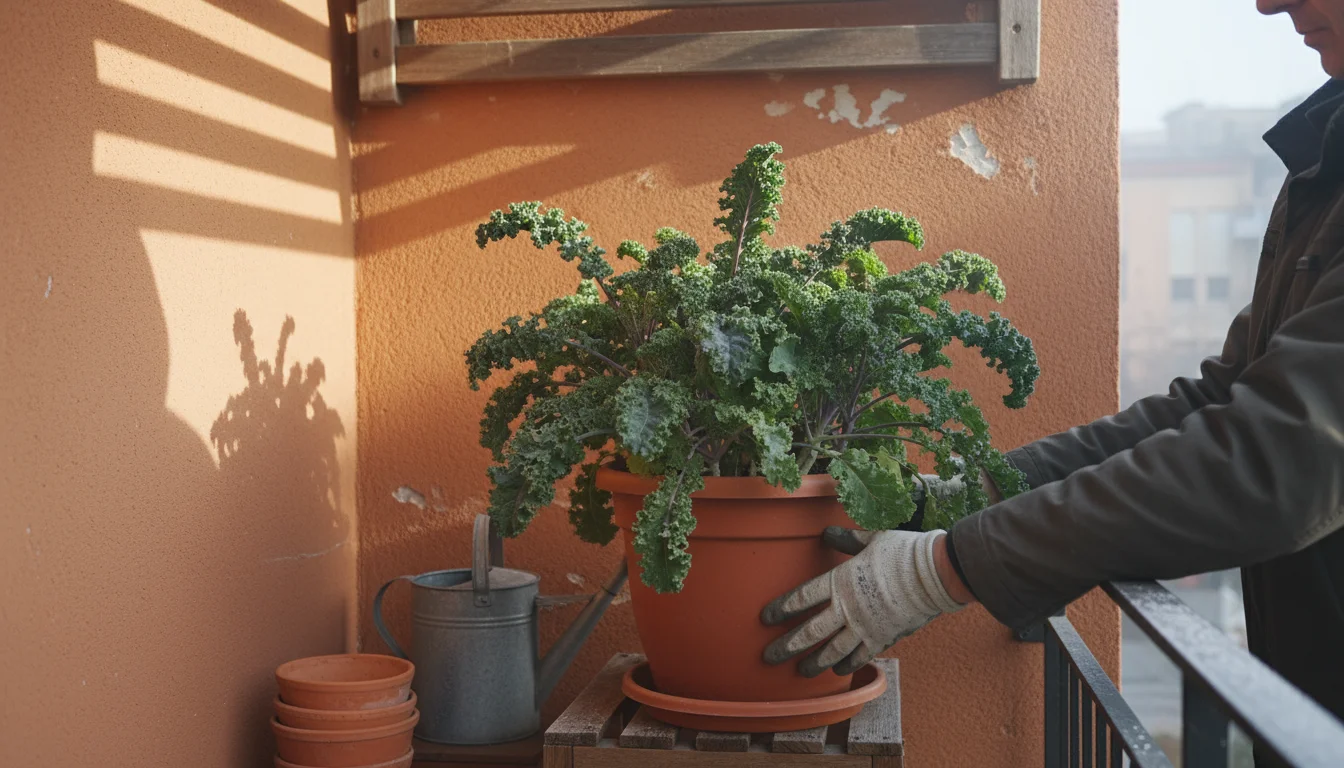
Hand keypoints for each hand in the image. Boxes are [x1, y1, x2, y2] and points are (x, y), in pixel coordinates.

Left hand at [760, 527, 964, 677]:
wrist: (936, 574)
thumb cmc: (903, 552)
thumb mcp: (871, 539)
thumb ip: (846, 541)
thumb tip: (827, 532)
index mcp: (840, 581)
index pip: (802, 598)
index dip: (782, 609)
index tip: (766, 618)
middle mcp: (847, 608)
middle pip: (810, 631)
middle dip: (787, 646)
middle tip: (769, 657)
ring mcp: (865, 626)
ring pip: (832, 651)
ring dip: (813, 662)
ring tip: (800, 671)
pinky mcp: (883, 638)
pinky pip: (860, 656)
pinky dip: (847, 665)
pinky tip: (837, 671)